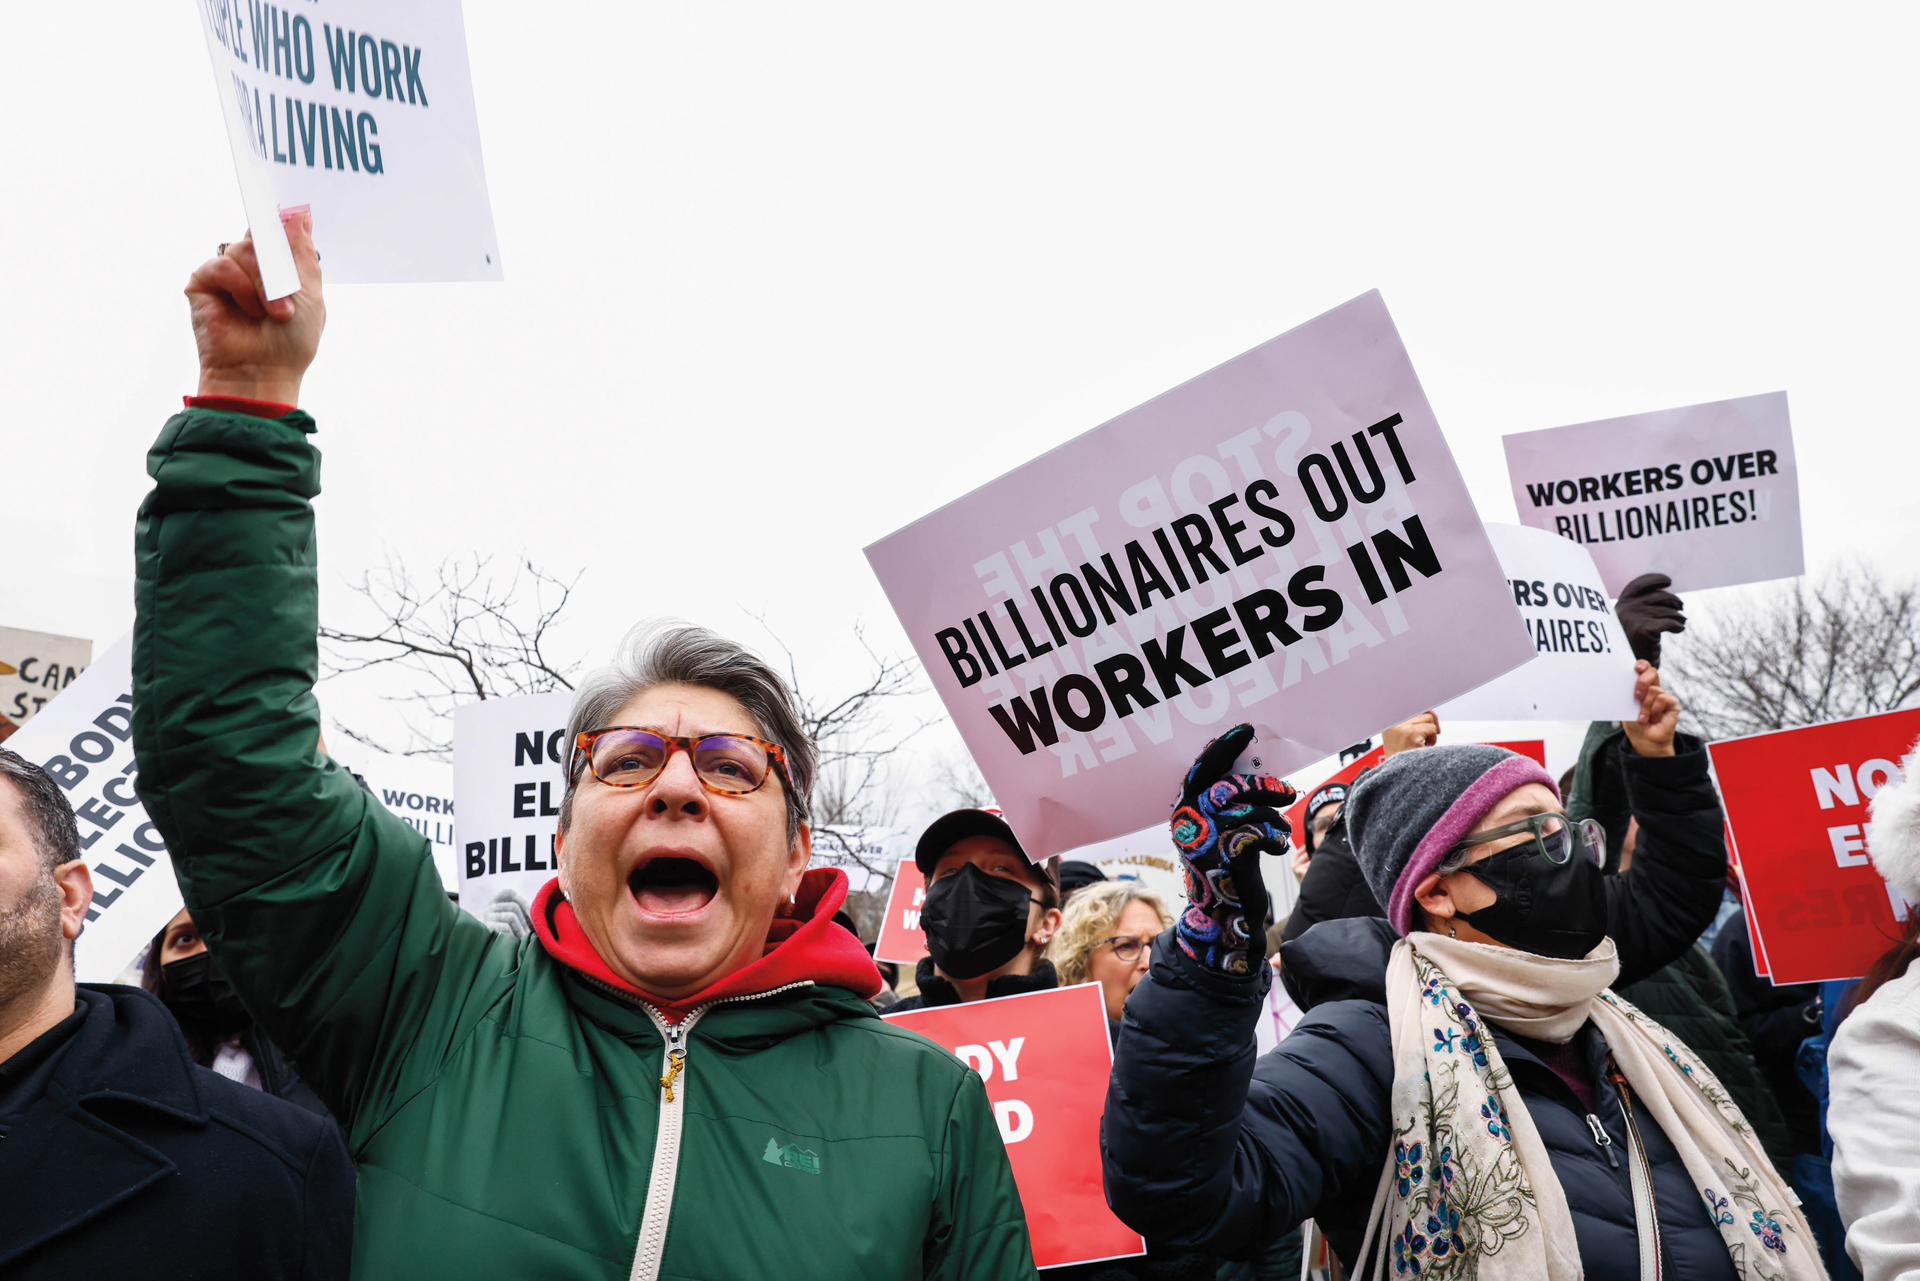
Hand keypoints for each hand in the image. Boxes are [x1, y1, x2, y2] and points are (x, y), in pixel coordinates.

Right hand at [186, 216, 324, 405]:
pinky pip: (223, 265)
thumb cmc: (289, 342)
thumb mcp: (310, 294)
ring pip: (244, 249)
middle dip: (279, 264)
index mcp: (279, 266)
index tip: (292, 209)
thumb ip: (302, 253)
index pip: (278, 229)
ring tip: (273, 313)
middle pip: (262, 234)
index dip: (282, 218)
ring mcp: (227, 273)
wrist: (263, 372)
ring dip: (264, 284)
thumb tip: (299, 214)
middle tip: (288, 291)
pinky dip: (240, 287)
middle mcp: (252, 266)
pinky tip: (248, 311)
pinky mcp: (203, 282)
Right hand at [1169, 723, 1296, 975]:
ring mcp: (1206, 840)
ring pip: (1249, 809)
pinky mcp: (1227, 857)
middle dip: (1263, 786)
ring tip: (1280, 829)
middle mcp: (1190, 823)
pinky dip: (1275, 839)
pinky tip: (1278, 849)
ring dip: (1272, 817)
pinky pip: (1260, 832)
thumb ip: (1227, 804)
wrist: (1225, 920)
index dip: (1223, 749)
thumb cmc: (1227, 870)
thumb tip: (1252, 770)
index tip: (1246, 730)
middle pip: (1229, 786)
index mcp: (1185, 812)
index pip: (1200, 770)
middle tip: (1287, 792)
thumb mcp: (1220, 832)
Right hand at [1382, 711, 1439, 755]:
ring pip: (1429, 718)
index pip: (1412, 706)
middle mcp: (1393, 722)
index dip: (1423, 713)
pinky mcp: (1412, 734)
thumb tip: (1430, 711)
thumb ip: (1411, 721)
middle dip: (1430, 723)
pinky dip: (1432, 739)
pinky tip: (1423, 748)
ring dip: (1431, 732)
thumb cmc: (1403, 758)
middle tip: (1427, 737)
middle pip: (1423, 710)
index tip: (1427, 722)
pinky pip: (1432, 729)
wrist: (1398, 776)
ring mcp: (1402, 728)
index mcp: (1389, 721)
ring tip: (1422, 744)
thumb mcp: (1401, 736)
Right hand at [1614, 573, 1685, 666]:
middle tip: (1681, 606)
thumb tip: (1663, 594)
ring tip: (1681, 621)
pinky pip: (1670, 622)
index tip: (1668, 581)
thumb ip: (1639, 608)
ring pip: (1668, 610)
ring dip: (1678, 615)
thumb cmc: (1630, 646)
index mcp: (1621, 604)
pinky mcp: (1647, 629)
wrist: (1625, 668)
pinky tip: (1679, 629)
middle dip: (1673, 599)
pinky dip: (1677, 625)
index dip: (1655, 580)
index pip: (1639, 584)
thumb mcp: (1630, 622)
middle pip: (1658, 596)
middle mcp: (1627, 608)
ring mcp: (1636, 618)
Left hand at [1621, 661, 1677, 756]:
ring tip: (1643, 718)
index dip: (1642, 665)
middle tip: (1636, 695)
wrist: (1644, 740)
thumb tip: (1622, 681)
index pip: (1644, 669)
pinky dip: (1654, 710)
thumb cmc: (1634, 724)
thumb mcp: (1627, 706)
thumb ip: (1629, 693)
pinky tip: (1652, 719)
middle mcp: (1654, 688)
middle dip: (1642, 682)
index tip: (1636, 668)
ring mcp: (1664, 695)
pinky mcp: (1672, 703)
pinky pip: (1662, 699)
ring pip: (1654, 690)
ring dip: (1645, 706)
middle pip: (1652, 672)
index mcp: (1642, 686)